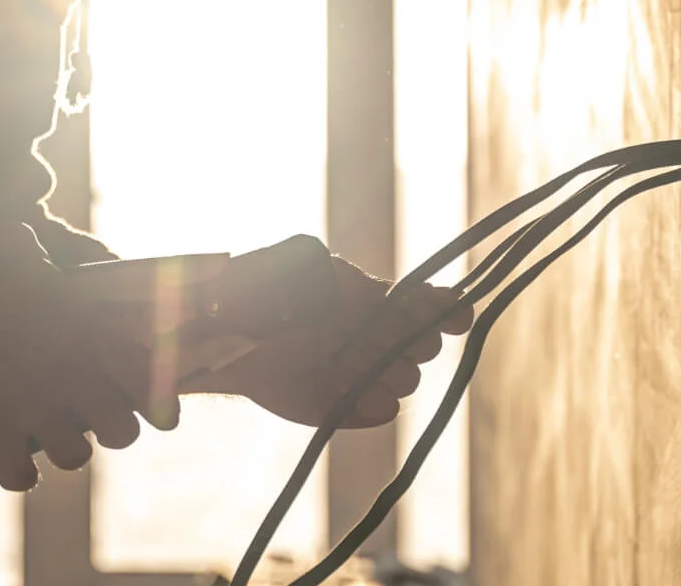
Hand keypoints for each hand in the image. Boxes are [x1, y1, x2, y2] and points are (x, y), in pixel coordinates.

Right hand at [0, 225, 165, 491]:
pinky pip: (23, 477)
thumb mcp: (22, 252)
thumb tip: (55, 225)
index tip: (144, 401)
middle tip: (85, 415)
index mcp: (86, 326)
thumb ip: (53, 266)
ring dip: (60, 448)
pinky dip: (16, 471)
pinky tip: (5, 450)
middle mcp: (70, 371)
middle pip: (123, 433)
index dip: (155, 398)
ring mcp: (33, 405)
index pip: (153, 381)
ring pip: (76, 457)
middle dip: (108, 428)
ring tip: (40, 430)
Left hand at [181, 238, 471, 427]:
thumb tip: (388, 301)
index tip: (453, 314)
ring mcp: (368, 375)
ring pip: (407, 379)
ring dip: (381, 368)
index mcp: (378, 303)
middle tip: (367, 333)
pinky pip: (385, 408)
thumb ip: (355, 285)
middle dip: (406, 339)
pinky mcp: (350, 406)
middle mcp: (380, 340)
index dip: (448, 312)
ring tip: (338, 355)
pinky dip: (371, 398)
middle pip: (426, 346)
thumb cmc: (266, 292)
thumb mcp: (310, 272)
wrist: (228, 336)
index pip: (434, 308)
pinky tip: (340, 382)